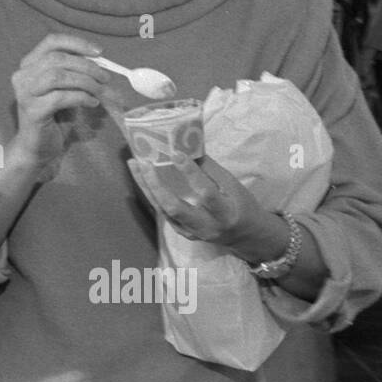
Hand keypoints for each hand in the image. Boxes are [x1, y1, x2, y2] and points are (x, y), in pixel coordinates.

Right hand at [6, 33, 111, 168]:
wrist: (37, 147)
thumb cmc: (53, 116)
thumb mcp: (64, 88)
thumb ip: (75, 72)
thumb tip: (102, 63)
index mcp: (29, 64)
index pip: (51, 41)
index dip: (77, 43)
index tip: (99, 52)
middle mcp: (22, 75)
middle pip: (58, 58)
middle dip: (87, 66)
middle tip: (105, 78)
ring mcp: (25, 93)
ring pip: (58, 76)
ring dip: (85, 82)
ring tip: (99, 91)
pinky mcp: (32, 111)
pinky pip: (61, 97)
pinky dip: (81, 98)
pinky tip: (92, 103)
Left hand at [125, 153, 271, 250]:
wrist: (246, 235)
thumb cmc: (241, 204)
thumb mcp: (233, 185)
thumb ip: (210, 169)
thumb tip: (188, 145)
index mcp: (225, 213)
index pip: (206, 193)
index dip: (191, 173)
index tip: (176, 153)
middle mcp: (206, 226)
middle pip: (175, 207)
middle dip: (156, 184)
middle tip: (143, 162)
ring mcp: (192, 232)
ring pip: (163, 210)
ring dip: (146, 186)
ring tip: (134, 164)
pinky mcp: (183, 233)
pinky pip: (163, 212)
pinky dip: (152, 194)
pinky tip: (142, 178)